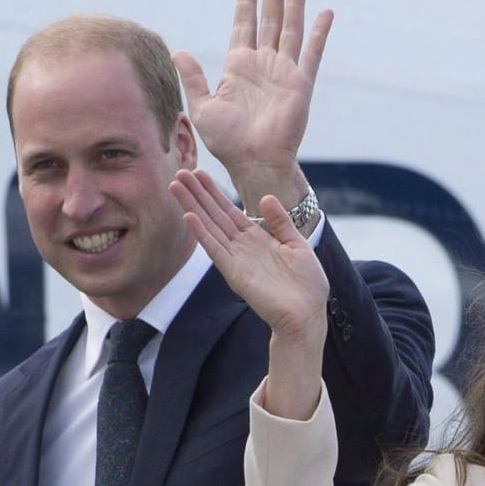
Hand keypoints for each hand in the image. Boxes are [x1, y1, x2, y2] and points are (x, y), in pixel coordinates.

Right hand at [171, 168, 326, 341]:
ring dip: (192, 207)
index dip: (214, 192)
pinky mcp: (235, 274)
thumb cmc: (306, 284)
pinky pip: (215, 250)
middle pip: (215, 214)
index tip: (199, 173)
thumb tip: (266, 197)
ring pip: (209, 227)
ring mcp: (236, 259)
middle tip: (180, 171)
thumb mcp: (298, 244)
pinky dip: (202, 233)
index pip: (230, 210)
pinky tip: (190, 216)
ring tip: (176, 186)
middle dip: (197, 194)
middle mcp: (242, 247)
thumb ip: (281, 222)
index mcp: (257, 238)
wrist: (307, 314)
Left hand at [172, 0, 329, 204]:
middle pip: (270, 20)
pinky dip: (319, 33)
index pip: (244, 25)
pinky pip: (312, 53)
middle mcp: (263, 65)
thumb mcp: (202, 107)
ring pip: (291, 29)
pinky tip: (325, 13)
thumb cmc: (228, 142)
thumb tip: (178, 52)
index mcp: (239, 67)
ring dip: (295, 4)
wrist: (253, 162)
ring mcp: (284, 72)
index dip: (247, 2)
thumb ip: (193, 77)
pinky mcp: (300, 84)